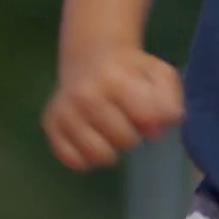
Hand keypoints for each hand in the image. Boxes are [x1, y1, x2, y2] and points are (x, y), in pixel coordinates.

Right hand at [43, 47, 185, 171]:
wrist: (91, 57)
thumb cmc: (132, 70)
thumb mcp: (159, 75)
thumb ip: (168, 100)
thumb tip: (159, 129)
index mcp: (115, 78)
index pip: (146, 119)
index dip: (153, 121)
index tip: (150, 114)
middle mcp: (84, 95)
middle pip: (124, 141)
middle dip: (133, 135)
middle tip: (127, 119)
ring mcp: (65, 111)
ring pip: (98, 156)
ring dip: (110, 149)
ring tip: (110, 131)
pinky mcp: (50, 124)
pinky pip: (73, 160)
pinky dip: (86, 157)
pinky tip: (92, 138)